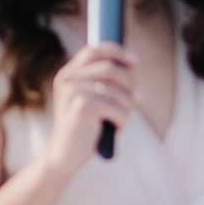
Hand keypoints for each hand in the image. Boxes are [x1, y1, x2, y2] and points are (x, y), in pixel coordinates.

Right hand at [41, 39, 137, 174]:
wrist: (65, 154)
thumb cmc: (84, 126)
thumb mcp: (92, 99)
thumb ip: (105, 81)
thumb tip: (133, 63)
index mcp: (68, 74)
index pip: (94, 50)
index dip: (117, 51)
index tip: (136, 59)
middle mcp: (67, 79)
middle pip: (111, 68)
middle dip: (130, 82)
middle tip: (137, 98)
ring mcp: (73, 92)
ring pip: (117, 90)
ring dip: (128, 106)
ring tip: (123, 118)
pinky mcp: (82, 107)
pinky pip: (117, 108)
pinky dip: (123, 120)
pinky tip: (117, 128)